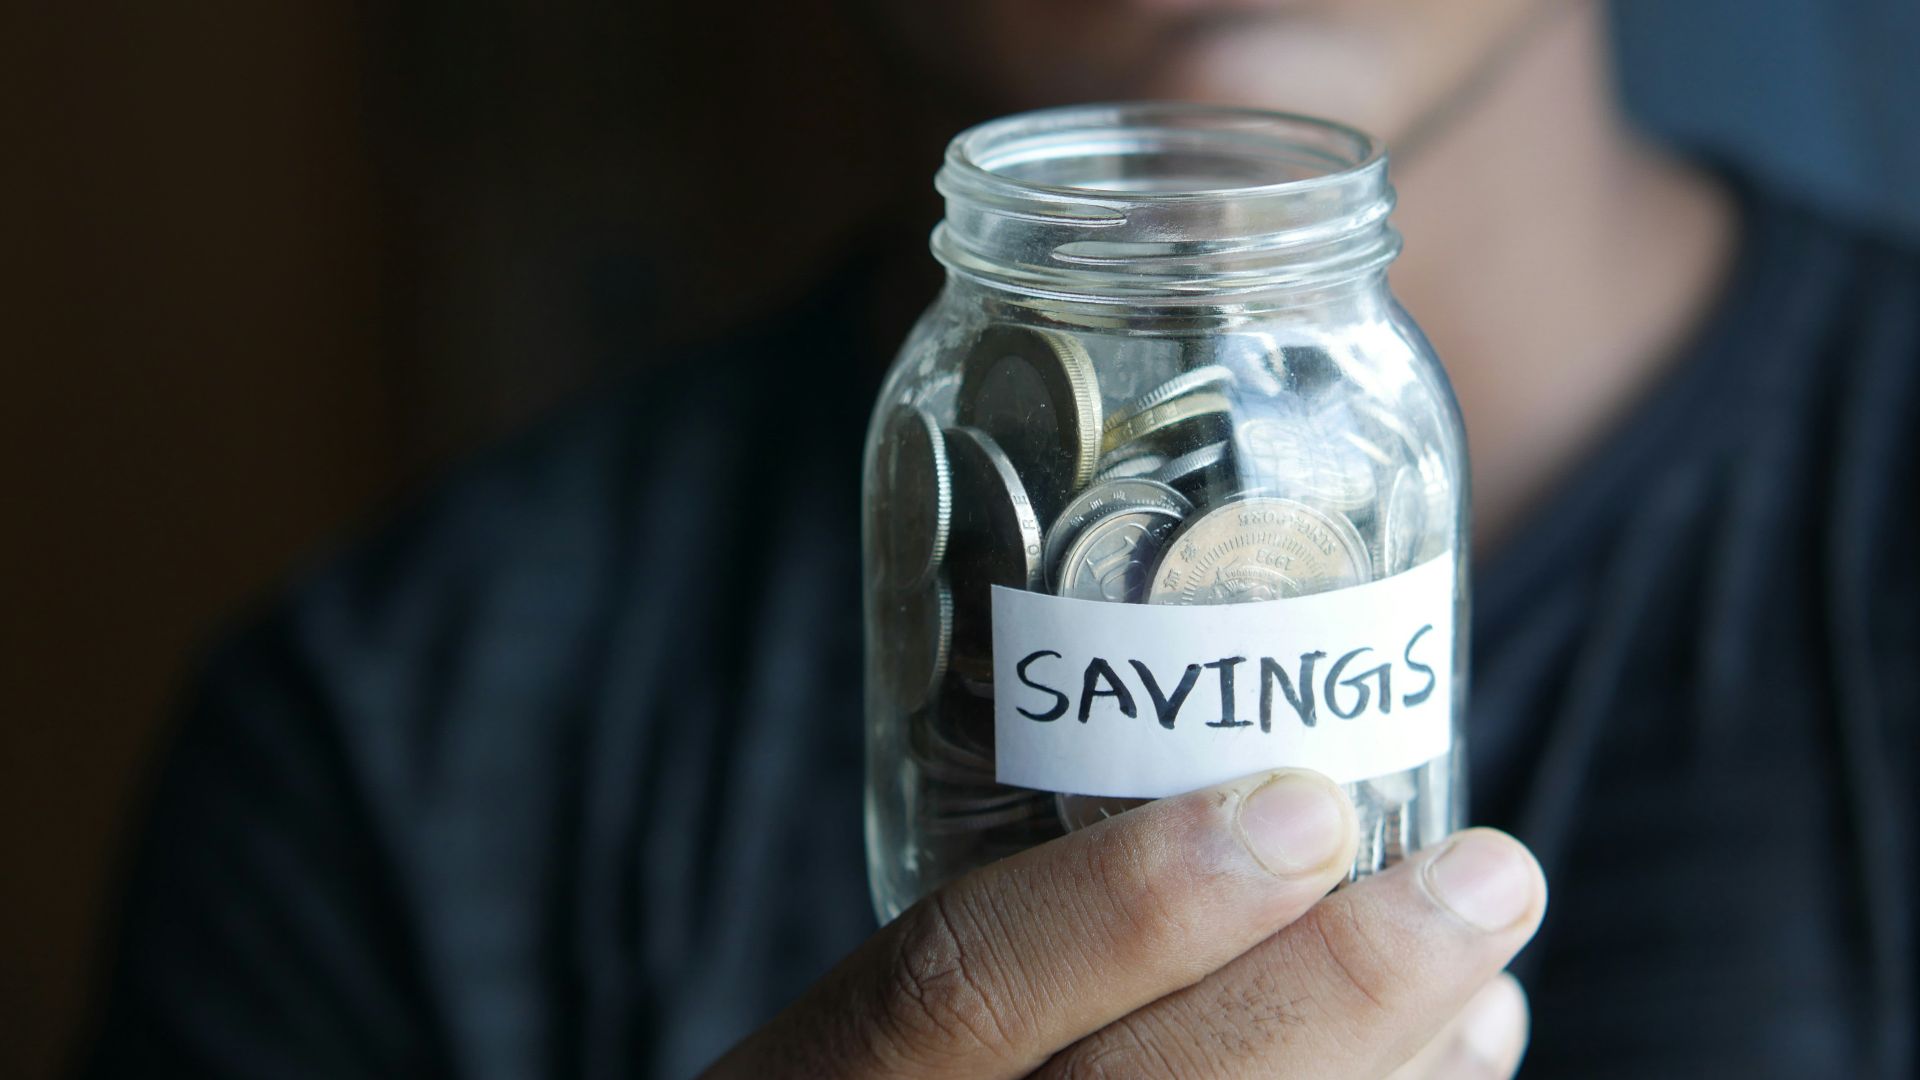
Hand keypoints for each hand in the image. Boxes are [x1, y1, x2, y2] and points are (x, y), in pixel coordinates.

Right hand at [705, 769, 1545, 1078]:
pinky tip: (1449, 1068)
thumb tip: (1255, 773)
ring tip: (1489, 981)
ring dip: (1392, 1078)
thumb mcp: (886, 1000)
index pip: (945, 987)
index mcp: (806, 1078)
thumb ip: (997, 925)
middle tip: (1484, 878)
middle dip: (1331, 997)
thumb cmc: (896, 1075)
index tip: (1296, 808)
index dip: (1122, 902)